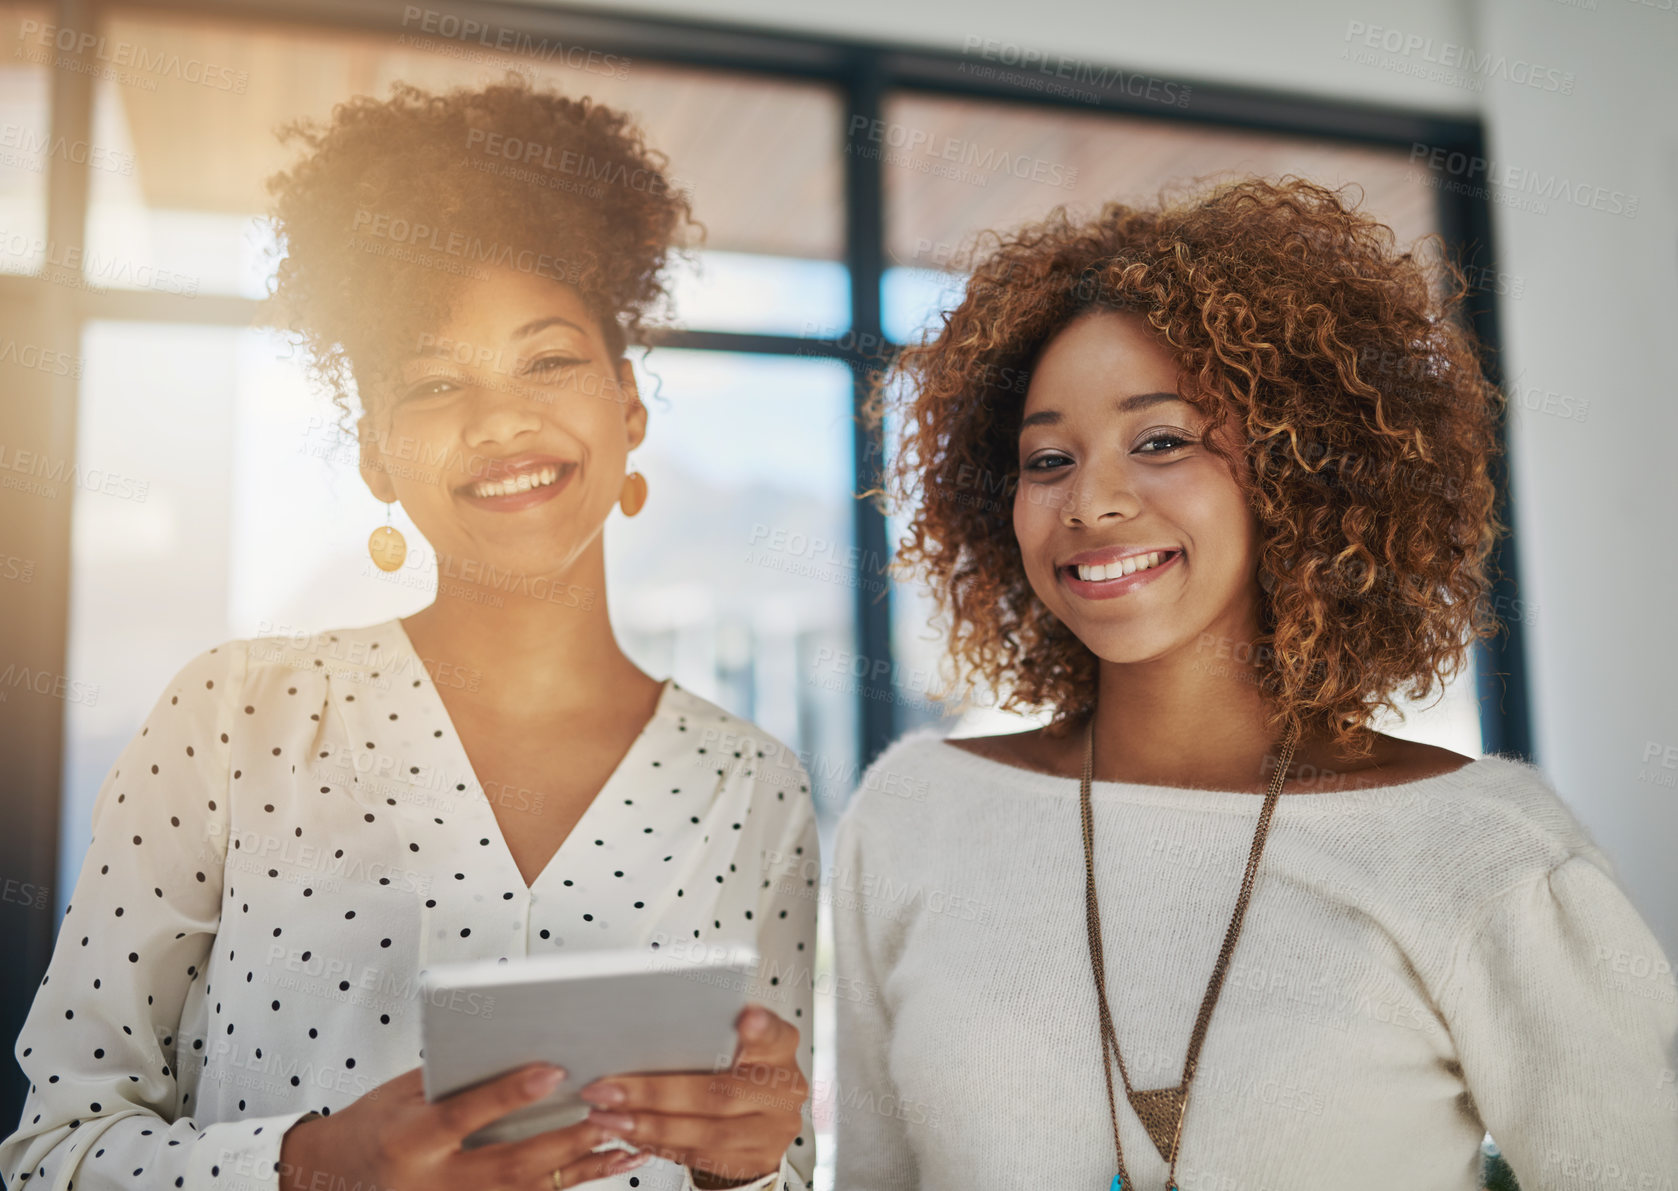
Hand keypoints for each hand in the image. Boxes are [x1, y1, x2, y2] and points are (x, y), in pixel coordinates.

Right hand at [279, 1062, 647, 1189]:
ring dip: (585, 1165)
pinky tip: (612, 1162)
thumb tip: (517, 1045)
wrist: (331, 1182)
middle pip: (509, 1165)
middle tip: (611, 1110)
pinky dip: (575, 1181)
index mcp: (408, 1140)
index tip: (553, 1070)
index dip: (508, 1093)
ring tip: (633, 1140)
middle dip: (565, 1138)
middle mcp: (432, 1183)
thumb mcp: (401, 1093)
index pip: (464, 1115)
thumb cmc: (371, 1127)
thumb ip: (456, 1077)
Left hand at [577, 1005, 807, 1187]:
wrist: (761, 1120)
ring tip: (608, 1117)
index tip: (746, 1018)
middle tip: (611, 1089)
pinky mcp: (751, 1160)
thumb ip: (711, 1032)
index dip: (760, 1028)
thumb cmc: (740, 1069)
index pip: (773, 1035)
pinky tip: (631, 1133)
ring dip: (648, 1126)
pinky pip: (698, 1155)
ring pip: (704, 1132)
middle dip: (656, 1094)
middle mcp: (781, 1091)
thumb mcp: (736, 1041)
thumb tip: (653, 1019)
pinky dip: (659, 1144)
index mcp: (779, 1049)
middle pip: (719, 1093)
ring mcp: (769, 1131)